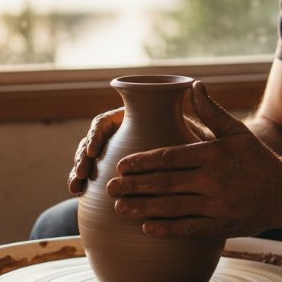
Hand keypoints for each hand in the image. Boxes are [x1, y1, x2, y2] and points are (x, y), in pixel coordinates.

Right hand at [67, 96, 214, 194]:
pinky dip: (85, 185)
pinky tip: (78, 196)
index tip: (92, 151)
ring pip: (91, 159)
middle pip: (95, 140)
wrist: (205, 180)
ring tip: (75, 187)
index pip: (108, 121)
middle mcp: (125, 134)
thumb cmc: (206, 153)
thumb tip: (195, 85)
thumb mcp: (206, 135)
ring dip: (79, 170)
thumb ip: (200, 113)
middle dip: (82, 156)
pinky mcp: (119, 174)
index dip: (96, 134)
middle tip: (81, 174)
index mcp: (138, 119)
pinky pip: (96, 177)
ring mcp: (119, 154)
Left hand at [106, 80, 281, 238]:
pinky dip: (167, 229)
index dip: (143, 161)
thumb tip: (192, 85)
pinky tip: (146, 228)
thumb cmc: (257, 159)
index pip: (170, 157)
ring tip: (119, 208)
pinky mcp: (220, 226)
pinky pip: (188, 229)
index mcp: (213, 155)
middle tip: (109, 186)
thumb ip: (211, 111)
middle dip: (135, 186)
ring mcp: (216, 206)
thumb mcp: (237, 132)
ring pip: (172, 208)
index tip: (122, 164)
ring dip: (143, 208)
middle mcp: (212, 181)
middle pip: (165, 184)